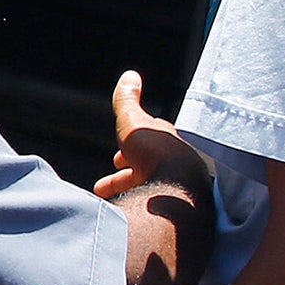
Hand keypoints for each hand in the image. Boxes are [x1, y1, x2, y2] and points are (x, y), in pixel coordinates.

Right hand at [94, 72, 200, 198]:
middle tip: (110, 179)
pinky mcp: (175, 205)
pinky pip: (151, 202)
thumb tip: (129, 75)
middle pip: (146, 165)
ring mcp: (176, 185)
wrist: (176, 191)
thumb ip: (127, 100)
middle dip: (127, 171)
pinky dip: (135, 203)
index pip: (147, 141)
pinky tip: (126, 209)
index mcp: (167, 141)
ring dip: (127, 188)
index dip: (129, 146)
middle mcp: (176, 162)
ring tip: (108, 196)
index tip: (117, 156)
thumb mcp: (132, 121)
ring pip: (147, 185)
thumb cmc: (155, 154)